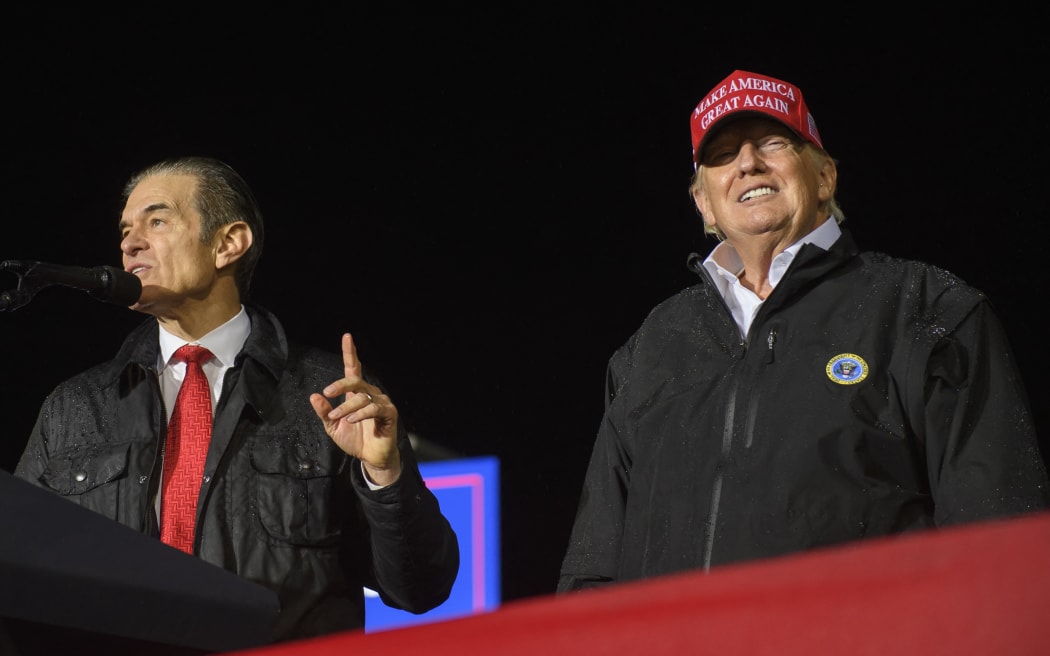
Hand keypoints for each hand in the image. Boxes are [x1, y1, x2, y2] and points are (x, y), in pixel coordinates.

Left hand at [309, 333, 401, 485]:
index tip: (347, 336)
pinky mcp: (389, 413)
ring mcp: (382, 402)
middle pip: (355, 379)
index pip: (354, 368)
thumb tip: (314, 396)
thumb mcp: (333, 427)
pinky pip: (373, 408)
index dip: (350, 352)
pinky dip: (360, 413)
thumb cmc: (354, 440)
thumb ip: (324, 412)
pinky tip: (351, 420)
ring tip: (336, 417)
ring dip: (346, 407)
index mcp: (357, 393)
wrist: (371, 458)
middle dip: (340, 384)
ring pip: (362, 396)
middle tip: (327, 393)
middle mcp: (371, 394)